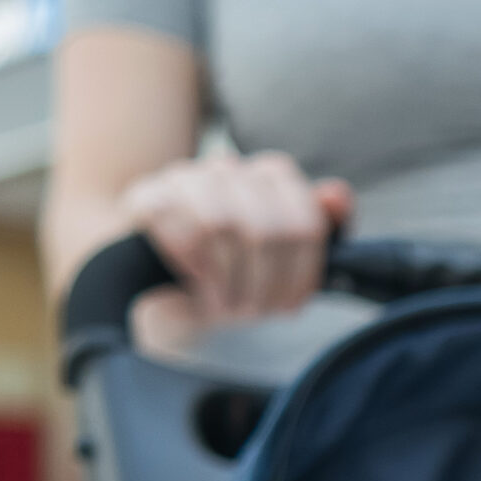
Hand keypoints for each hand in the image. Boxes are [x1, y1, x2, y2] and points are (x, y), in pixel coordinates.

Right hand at [119, 151, 351, 337]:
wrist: (160, 288)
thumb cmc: (235, 278)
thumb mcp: (287, 268)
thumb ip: (324, 229)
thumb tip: (335, 196)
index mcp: (273, 176)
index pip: (305, 222)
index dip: (301, 274)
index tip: (289, 306)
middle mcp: (230, 167)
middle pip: (266, 228)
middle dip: (264, 283)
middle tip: (254, 312)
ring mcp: (185, 177)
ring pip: (221, 223)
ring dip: (228, 278)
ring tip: (226, 305)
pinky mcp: (145, 194)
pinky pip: (175, 226)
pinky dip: (193, 265)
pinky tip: (196, 283)